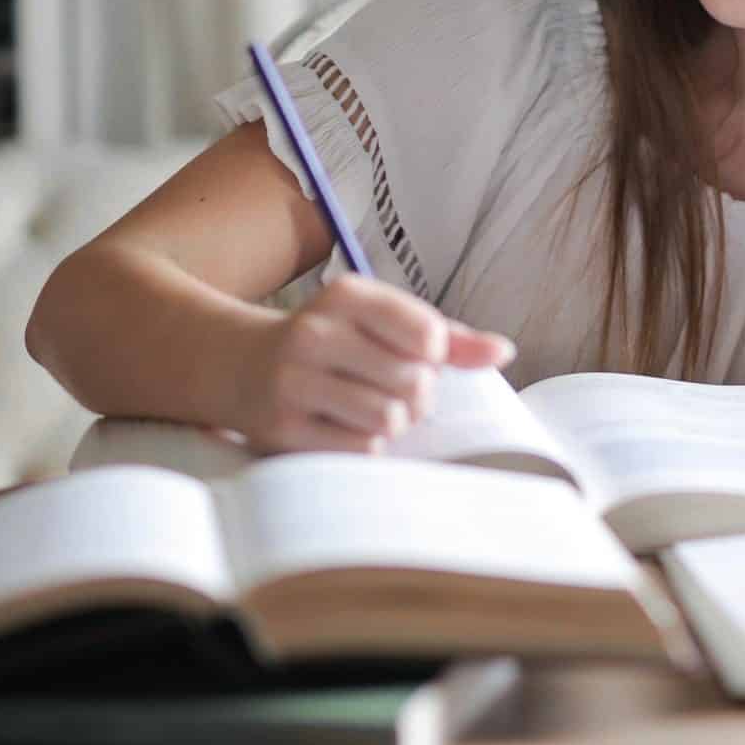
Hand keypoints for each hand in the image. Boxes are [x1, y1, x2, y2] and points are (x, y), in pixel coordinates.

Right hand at [231, 275, 515, 452]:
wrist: (240, 365)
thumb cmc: (334, 344)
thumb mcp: (382, 323)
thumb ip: (447, 336)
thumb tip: (504, 351)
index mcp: (345, 295)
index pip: (428, 333)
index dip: (433, 355)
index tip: (412, 353)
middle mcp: (314, 332)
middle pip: (414, 382)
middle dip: (416, 395)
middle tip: (391, 389)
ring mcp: (293, 381)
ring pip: (389, 419)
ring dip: (392, 423)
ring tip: (368, 407)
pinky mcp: (282, 428)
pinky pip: (360, 449)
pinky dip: (364, 445)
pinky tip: (341, 426)